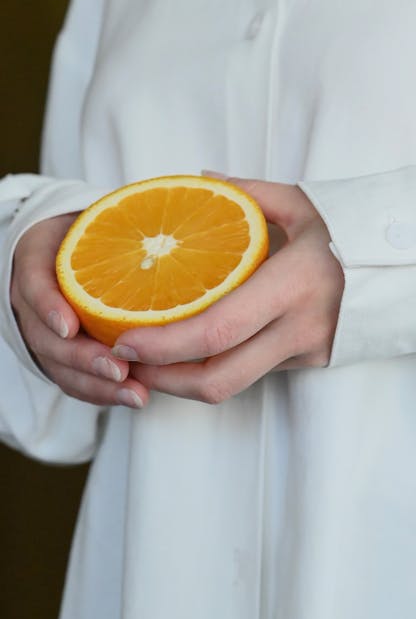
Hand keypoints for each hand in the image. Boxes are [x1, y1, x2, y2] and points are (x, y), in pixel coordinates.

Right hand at [10, 213, 148, 408]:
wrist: (76, 248)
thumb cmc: (98, 232)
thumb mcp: (104, 221)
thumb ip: (130, 228)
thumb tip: (178, 235)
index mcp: (38, 261)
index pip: (35, 285)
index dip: (49, 308)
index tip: (70, 326)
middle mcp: (34, 301)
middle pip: (46, 338)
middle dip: (82, 358)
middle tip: (119, 369)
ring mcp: (43, 332)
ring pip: (59, 367)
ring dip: (97, 385)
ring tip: (135, 394)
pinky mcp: (59, 356)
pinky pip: (73, 381)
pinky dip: (101, 393)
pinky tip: (132, 397)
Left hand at [117, 180, 344, 403]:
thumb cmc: (359, 228)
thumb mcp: (305, 203)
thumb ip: (249, 194)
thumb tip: (200, 179)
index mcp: (292, 285)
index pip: (218, 331)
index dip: (165, 346)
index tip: (125, 340)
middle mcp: (299, 328)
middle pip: (219, 379)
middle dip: (163, 380)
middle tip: (125, 363)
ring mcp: (307, 351)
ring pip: (235, 384)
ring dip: (185, 381)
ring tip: (148, 362)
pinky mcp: (312, 361)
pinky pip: (256, 372)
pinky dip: (218, 367)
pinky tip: (193, 352)